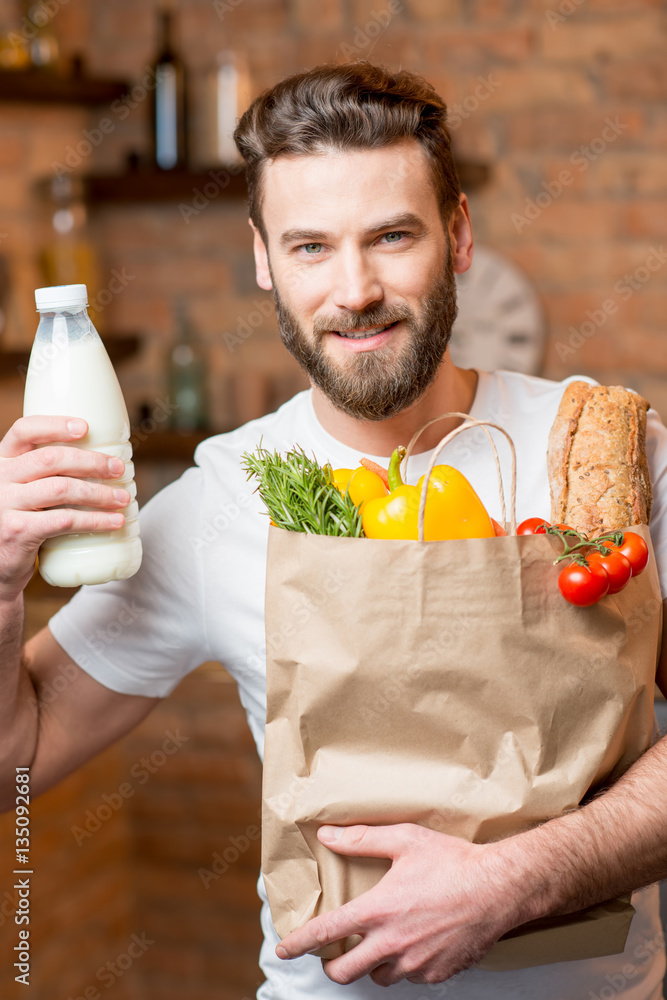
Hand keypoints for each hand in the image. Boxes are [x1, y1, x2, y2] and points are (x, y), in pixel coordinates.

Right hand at [0, 416, 128, 597]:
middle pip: (50, 459)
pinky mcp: (18, 532)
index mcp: (2, 461)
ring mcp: (6, 505)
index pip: (23, 431)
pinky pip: (64, 521)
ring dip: (99, 493)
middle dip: (91, 462)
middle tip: (119, 468)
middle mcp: (0, 479)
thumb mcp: (22, 490)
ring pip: (61, 489)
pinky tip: (113, 523)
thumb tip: (104, 461)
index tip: (86, 427)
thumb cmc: (20, 522)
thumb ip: (45, 474)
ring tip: (123, 498)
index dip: (55, 425)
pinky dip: (94, 520)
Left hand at [276, 823, 519, 986]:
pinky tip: (415, 943)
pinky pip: (409, 977)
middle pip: (344, 971)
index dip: (299, 944)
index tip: (284, 950)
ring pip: (377, 977)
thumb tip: (328, 836)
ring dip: (371, 964)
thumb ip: (363, 839)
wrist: (499, 888)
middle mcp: (392, 943)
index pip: (327, 932)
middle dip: (332, 964)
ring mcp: (415, 963)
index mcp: (379, 910)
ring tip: (380, 942)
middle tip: (333, 952)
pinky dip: (404, 965)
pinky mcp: (436, 974)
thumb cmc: (453, 861)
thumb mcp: (405, 840)